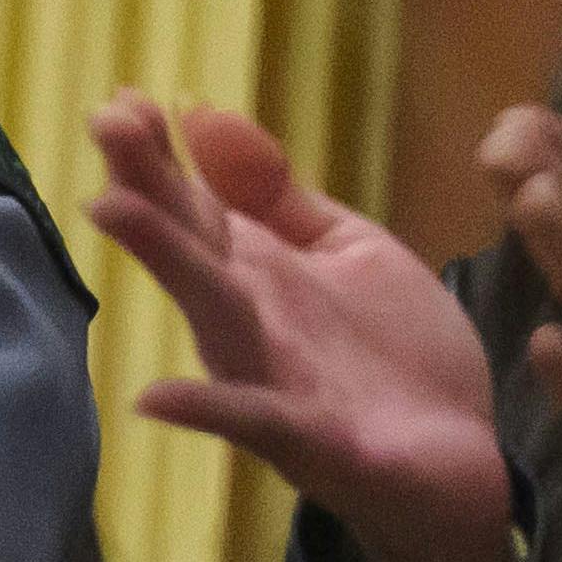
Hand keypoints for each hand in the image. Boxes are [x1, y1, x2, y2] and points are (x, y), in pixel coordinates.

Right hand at [88, 97, 516, 561]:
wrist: (456, 461)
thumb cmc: (393, 355)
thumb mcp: (348, 251)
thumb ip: (279, 195)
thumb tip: (204, 115)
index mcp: (261, 269)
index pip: (197, 202)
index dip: (159, 153)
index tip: (121, 100)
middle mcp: (250, 316)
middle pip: (191, 242)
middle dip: (147, 184)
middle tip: (106, 123)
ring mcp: (272, 375)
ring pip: (212, 310)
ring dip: (163, 260)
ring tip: (110, 210)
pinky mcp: (310, 436)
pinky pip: (253, 419)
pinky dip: (205, 408)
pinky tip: (153, 398)